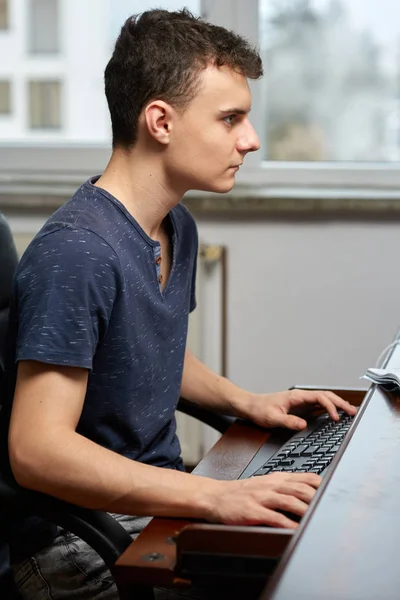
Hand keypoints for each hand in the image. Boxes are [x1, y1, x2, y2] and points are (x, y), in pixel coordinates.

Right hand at [209, 472, 320, 528]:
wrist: (216, 496)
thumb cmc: (242, 492)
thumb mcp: (265, 483)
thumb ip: (285, 485)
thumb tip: (310, 490)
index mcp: (276, 479)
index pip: (304, 478)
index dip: (321, 486)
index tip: (335, 494)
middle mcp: (271, 485)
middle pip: (300, 489)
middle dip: (318, 498)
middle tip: (331, 508)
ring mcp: (261, 498)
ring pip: (290, 501)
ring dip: (306, 510)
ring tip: (319, 518)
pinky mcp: (253, 511)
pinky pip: (274, 517)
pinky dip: (287, 523)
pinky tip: (296, 529)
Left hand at [242, 388, 357, 430]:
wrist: (251, 406)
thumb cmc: (260, 409)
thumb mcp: (272, 418)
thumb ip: (288, 421)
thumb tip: (303, 425)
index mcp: (296, 396)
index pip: (319, 397)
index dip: (330, 406)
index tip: (336, 418)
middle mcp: (301, 397)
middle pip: (326, 396)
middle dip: (340, 403)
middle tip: (352, 412)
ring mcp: (301, 402)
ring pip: (324, 400)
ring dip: (337, 405)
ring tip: (349, 412)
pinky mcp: (300, 407)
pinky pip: (318, 406)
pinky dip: (329, 409)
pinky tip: (335, 414)